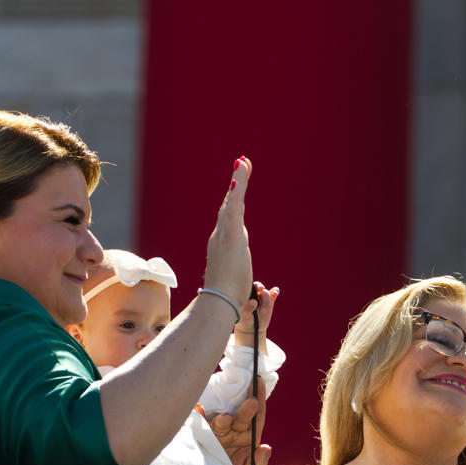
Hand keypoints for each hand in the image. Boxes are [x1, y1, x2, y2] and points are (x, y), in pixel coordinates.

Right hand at [200, 157, 253, 304]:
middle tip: (242, 162)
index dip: (234, 198)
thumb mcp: (236, 282)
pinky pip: (235, 210)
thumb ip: (239, 278)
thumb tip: (245, 289)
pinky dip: (237, 193)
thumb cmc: (227, 296)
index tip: (239, 182)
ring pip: (232, 203)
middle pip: (230, 204)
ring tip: (243, 162)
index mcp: (223, 243)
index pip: (230, 216)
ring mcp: (224, 235)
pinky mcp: (231, 237)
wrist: (219, 302)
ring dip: (238, 181)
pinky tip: (239, 178)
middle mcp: (220, 236)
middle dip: (237, 183)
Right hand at [206, 384, 270, 464]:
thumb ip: (257, 463)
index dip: (259, 400)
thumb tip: (266, 449)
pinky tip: (198, 409)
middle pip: (240, 418)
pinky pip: (199, 425)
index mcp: (247, 436)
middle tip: (251, 402)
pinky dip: (197, 416)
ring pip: (220, 423)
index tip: (260, 383)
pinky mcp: (200, 437)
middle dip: (246, 410)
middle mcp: (232, 431)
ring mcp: (216, 433)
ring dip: (222, 419)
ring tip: (225, 418)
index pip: (256, 416)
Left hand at [234, 281, 278, 348]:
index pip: (248, 286)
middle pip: (259, 288)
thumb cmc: (244, 321)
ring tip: (263, 312)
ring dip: (266, 301)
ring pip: (266, 293)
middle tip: (261, 289)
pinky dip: (275, 291)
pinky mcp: (270, 301)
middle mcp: (254, 294)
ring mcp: (262, 297)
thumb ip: (247, 309)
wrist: (252, 328)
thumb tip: (254, 301)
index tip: (256, 287)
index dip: (252, 285)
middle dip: (260, 288)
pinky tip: (275, 293)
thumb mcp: (244, 316)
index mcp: (245, 295)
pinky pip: (274, 293)